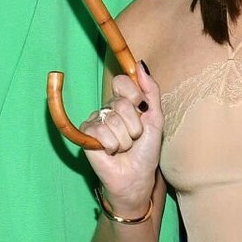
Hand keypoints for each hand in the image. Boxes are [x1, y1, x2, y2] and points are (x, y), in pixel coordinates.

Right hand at [82, 65, 163, 218]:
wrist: (137, 177)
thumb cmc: (146, 151)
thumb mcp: (155, 119)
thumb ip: (150, 91)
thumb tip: (141, 64)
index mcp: (124, 102)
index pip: (122, 82)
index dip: (134, 95)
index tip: (142, 111)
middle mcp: (108, 108)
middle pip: (121, 103)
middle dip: (134, 125)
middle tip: (134, 138)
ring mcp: (96, 120)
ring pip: (113, 120)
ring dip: (124, 139)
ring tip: (124, 148)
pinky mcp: (87, 134)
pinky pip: (100, 131)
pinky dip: (111, 145)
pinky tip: (111, 152)